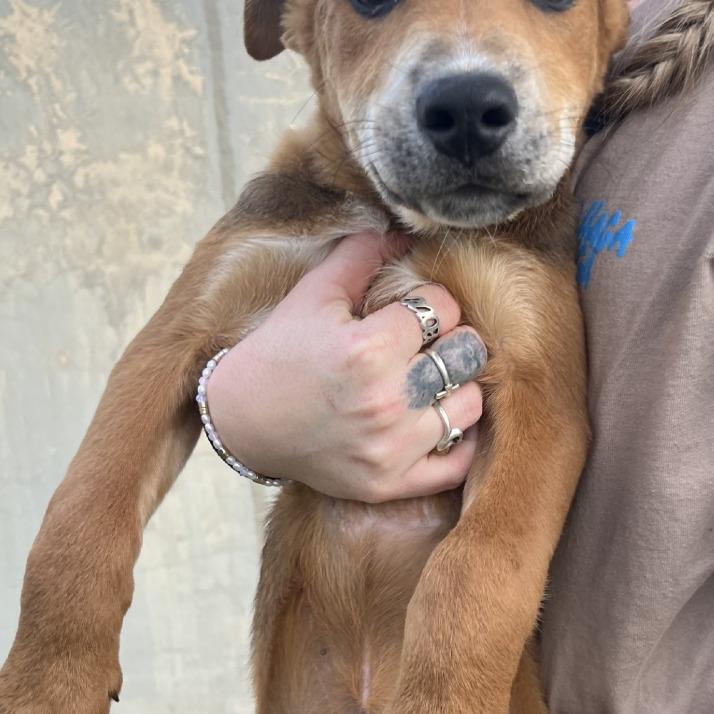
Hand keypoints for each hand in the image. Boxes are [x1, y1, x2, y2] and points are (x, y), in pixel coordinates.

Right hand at [206, 232, 485, 501]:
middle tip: (430, 345)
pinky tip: (437, 419)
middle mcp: (384, 401)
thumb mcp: (312, 295)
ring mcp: (390, 448)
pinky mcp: (390, 483)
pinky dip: (459, 440)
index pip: (442, 308)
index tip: (412, 312)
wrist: (242, 422)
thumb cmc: (280, 352)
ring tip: (432, 381)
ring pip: (470, 405)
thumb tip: (404, 229)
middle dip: (453, 340)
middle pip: (467, 354)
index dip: (431, 302)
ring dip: (458, 387)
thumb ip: (361, 255)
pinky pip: (459, 462)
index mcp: (366, 348)